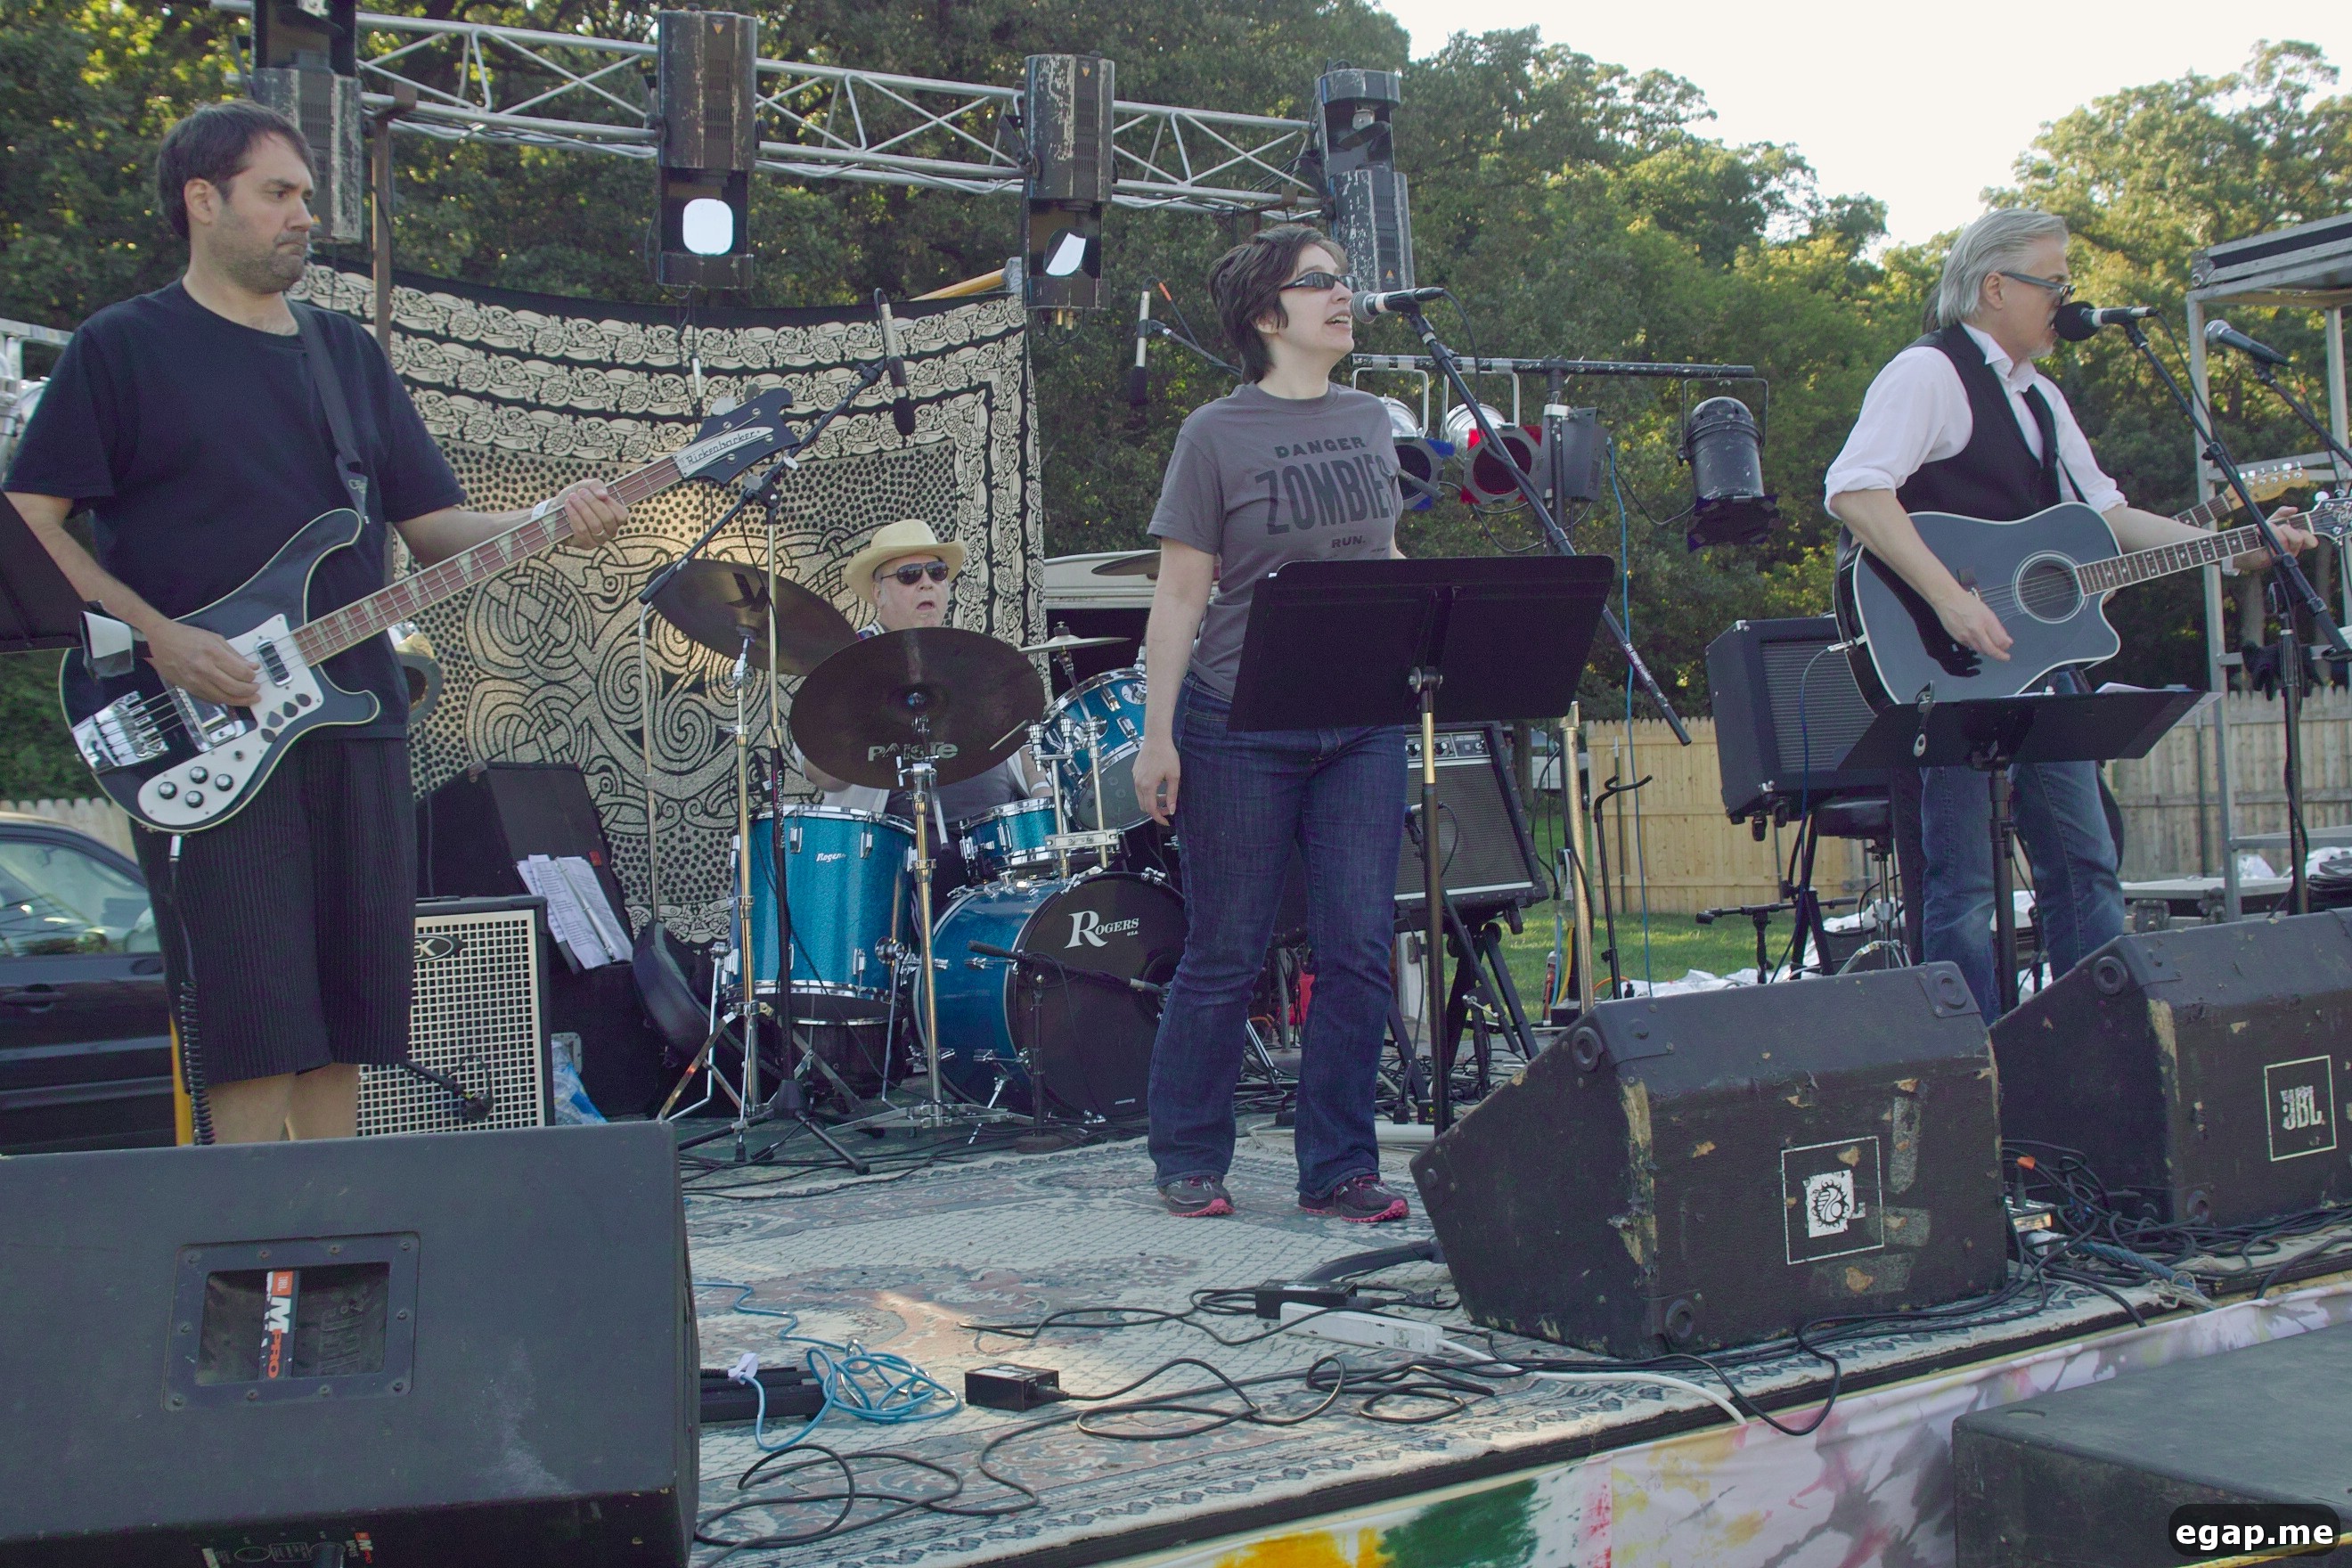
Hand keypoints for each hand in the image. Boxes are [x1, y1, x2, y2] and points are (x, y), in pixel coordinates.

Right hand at [146, 619, 260, 706]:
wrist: (159, 639)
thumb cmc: (187, 636)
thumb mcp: (214, 638)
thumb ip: (235, 654)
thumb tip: (252, 667)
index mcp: (213, 653)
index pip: (241, 673)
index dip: (252, 678)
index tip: (255, 677)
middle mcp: (204, 669)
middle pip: (234, 688)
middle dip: (250, 692)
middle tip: (256, 690)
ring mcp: (195, 681)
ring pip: (223, 698)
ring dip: (240, 701)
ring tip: (250, 699)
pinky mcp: (188, 688)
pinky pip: (210, 699)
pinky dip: (224, 700)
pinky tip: (231, 698)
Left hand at [557, 480, 627, 547]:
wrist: (558, 507)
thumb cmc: (578, 497)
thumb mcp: (588, 486)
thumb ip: (597, 486)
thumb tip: (603, 495)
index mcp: (616, 519)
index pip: (621, 515)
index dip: (610, 503)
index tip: (595, 492)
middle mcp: (610, 532)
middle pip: (607, 519)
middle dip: (593, 503)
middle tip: (581, 492)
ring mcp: (599, 540)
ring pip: (595, 525)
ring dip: (582, 508)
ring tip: (572, 497)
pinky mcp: (585, 544)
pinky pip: (582, 531)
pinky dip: (574, 516)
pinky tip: (568, 506)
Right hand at [1133, 736, 1179, 825]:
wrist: (1156, 738)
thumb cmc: (1166, 754)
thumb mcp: (1174, 776)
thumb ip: (1172, 795)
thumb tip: (1172, 809)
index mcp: (1148, 786)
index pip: (1151, 809)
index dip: (1159, 818)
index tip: (1166, 822)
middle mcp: (1138, 783)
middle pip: (1144, 806)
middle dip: (1156, 811)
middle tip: (1168, 808)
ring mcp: (1135, 778)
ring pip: (1141, 797)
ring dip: (1152, 801)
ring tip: (1165, 796)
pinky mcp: (1135, 773)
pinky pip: (1139, 788)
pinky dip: (1148, 793)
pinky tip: (1159, 786)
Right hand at [1934, 589, 2011, 662]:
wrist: (1947, 600)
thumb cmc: (1968, 603)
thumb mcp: (1986, 612)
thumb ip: (1996, 627)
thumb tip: (2006, 640)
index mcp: (1986, 621)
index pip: (1999, 641)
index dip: (2005, 646)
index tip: (2008, 646)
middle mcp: (1976, 630)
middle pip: (1990, 650)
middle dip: (1999, 655)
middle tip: (2005, 657)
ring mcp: (1966, 636)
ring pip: (1980, 650)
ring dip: (1988, 651)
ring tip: (1993, 649)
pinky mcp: (1958, 639)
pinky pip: (1971, 647)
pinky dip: (1977, 646)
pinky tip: (1979, 642)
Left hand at [2233, 506, 2316, 572]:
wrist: (2244, 544)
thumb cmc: (2262, 532)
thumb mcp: (2274, 519)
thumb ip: (2284, 512)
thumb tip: (2294, 509)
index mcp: (2297, 542)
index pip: (2312, 542)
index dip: (2309, 534)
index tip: (2300, 527)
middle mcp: (2292, 551)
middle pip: (2299, 539)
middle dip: (2287, 529)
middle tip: (2279, 527)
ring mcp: (2281, 556)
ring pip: (2284, 540)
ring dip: (2274, 529)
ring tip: (2267, 526)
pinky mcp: (2270, 559)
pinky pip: (2272, 545)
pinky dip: (2266, 534)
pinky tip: (2259, 531)